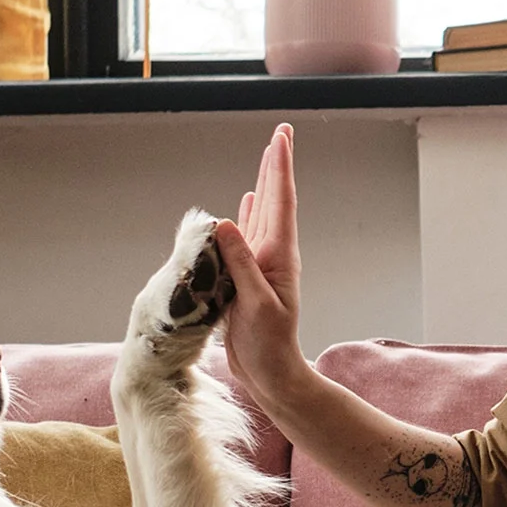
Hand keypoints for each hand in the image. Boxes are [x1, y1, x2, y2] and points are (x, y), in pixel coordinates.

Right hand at [212, 124, 306, 411]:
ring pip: (261, 215)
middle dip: (275, 166)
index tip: (280, 137)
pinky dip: (244, 216)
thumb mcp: (256, 304)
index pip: (279, 202)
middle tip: (281, 132)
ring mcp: (261, 265)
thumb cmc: (269, 345)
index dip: (278, 168)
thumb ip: (241, 264)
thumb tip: (225, 222)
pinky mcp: (248, 277)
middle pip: (273, 200)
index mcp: (278, 256)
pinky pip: (246, 238)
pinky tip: (242, 204)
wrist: (272, 374)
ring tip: (266, 159)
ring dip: (262, 184)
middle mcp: (272, 254)